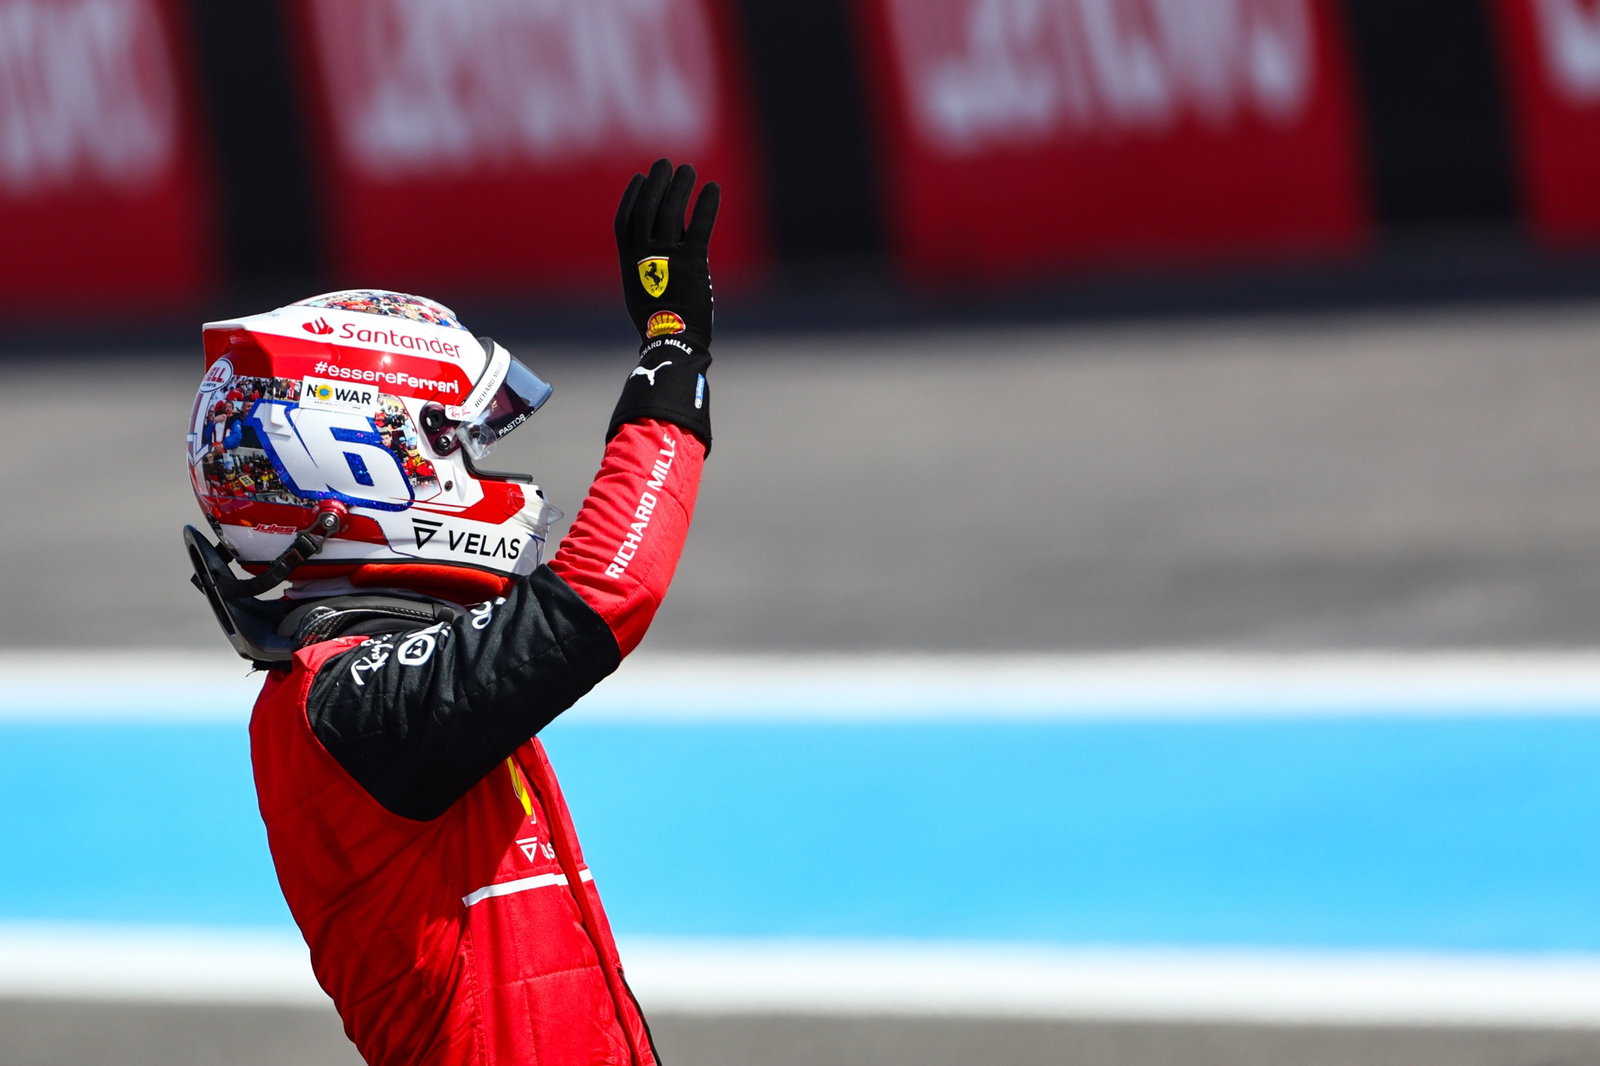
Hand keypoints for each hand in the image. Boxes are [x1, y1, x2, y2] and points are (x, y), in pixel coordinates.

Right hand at [607, 159, 717, 449]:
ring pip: (670, 211)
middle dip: (655, 183)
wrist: (674, 342)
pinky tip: (712, 187)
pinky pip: (699, 225)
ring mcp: (668, 257)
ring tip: (688, 169)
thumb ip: (647, 265)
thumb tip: (660, 244)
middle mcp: (645, 255)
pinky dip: (706, 204)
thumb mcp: (640, 291)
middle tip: (666, 163)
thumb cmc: (659, 322)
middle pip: (647, 208)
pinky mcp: (692, 262)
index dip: (632, 196)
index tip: (641, 177)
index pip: (625, 219)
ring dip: (679, 186)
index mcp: (629, 262)